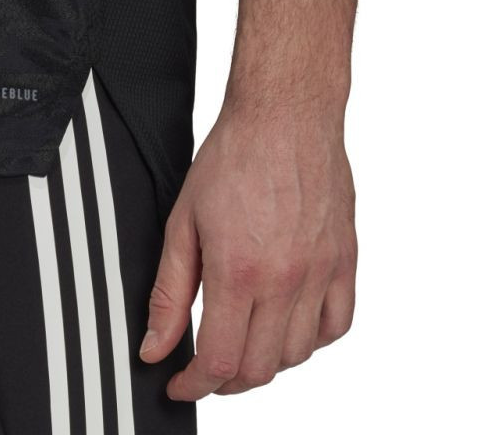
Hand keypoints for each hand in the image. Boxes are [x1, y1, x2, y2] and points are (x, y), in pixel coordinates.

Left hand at [139, 99, 356, 399]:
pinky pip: (338, 323)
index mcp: (240, 271)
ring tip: (244, 343)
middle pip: (260, 368)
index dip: (194, 385)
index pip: (220, 361)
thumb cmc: (234, 157)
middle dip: (225, 381)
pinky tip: (290, 325)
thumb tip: (156, 346)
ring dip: (266, 362)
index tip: (181, 383)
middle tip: (207, 368)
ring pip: (298, 354)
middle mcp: (287, 279)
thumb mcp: (184, 223)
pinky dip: (312, 339)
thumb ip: (169, 292)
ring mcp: (322, 270)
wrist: (284, 115)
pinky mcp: (345, 258)